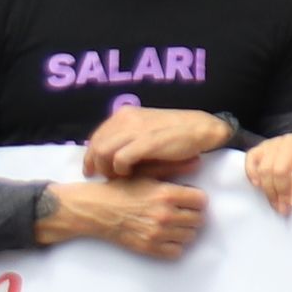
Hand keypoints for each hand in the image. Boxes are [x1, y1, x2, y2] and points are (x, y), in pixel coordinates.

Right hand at [41, 177, 205, 258]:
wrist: (97, 209)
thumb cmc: (122, 189)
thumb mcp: (148, 174)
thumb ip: (173, 169)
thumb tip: (198, 163)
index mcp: (167, 194)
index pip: (202, 201)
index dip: (197, 199)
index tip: (189, 199)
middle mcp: (165, 215)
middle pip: (199, 219)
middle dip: (193, 214)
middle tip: (182, 212)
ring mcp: (157, 233)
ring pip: (190, 236)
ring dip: (185, 230)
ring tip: (174, 224)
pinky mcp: (148, 247)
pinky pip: (176, 252)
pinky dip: (174, 245)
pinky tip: (166, 237)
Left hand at [85, 107, 235, 180]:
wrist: (202, 129)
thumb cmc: (176, 132)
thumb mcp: (146, 128)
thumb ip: (127, 137)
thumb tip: (109, 156)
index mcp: (125, 114)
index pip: (97, 136)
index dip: (90, 155)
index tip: (91, 169)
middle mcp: (126, 118)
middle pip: (95, 145)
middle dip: (94, 164)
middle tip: (101, 177)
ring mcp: (135, 129)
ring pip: (102, 153)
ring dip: (106, 169)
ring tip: (117, 177)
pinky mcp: (145, 142)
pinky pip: (119, 159)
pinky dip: (120, 170)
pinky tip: (129, 174)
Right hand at [245, 130, 291, 216]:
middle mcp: (288, 141)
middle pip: (279, 170)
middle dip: (282, 193)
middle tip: (284, 209)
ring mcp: (272, 144)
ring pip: (265, 169)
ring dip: (269, 191)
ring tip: (276, 205)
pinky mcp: (259, 148)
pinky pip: (251, 160)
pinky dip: (252, 174)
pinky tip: (259, 187)